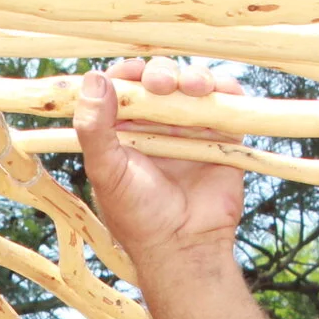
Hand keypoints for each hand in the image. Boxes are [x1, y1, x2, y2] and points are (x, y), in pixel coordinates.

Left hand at [72, 57, 271, 318]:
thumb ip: (94, 128)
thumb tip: (93, 79)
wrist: (184, 246)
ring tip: (191, 87)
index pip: (122, 89)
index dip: (125, 74)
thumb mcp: (106, 171)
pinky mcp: (221, 136)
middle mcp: (156, 126)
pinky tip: (214, 91)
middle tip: (159, 84)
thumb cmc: (138, 216)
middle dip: (160, 74)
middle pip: (159, 80)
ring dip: (192, 77)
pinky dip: (224, 88)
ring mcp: (190, 129)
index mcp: (123, 131)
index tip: (129, 73)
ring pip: (192, 85)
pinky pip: (226, 101)